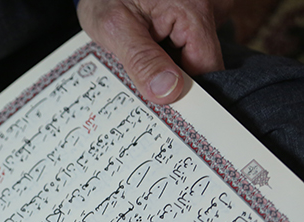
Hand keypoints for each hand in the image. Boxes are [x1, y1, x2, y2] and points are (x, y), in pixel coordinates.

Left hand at [77, 0, 231, 103]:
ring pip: (195, 56)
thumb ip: (142, 60)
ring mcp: (206, 10)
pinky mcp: (196, 15)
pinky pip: (188, 44)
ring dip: (169, 64)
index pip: (207, 68)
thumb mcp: (114, 26)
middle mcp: (209, 7)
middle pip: (202, 63)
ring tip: (141, 52)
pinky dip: (168, 52)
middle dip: (172, 76)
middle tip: (141, 76)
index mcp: (195, 10)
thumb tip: (169, 92)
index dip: (184, 91)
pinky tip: (150, 45)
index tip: (162, 108)